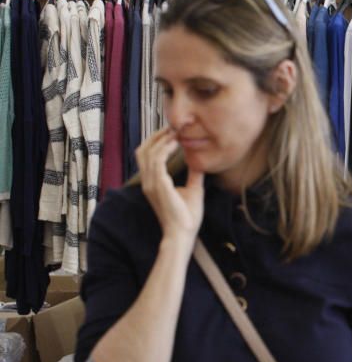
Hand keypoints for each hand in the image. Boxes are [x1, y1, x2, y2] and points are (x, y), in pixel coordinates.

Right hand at [136, 127, 204, 252]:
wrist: (183, 233)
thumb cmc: (186, 216)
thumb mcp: (192, 189)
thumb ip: (193, 175)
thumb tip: (199, 162)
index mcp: (152, 183)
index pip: (146, 156)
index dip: (156, 142)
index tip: (171, 132)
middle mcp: (148, 182)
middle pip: (142, 151)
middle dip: (155, 137)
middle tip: (172, 127)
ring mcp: (151, 184)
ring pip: (148, 153)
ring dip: (161, 140)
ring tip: (175, 132)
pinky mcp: (159, 186)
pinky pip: (157, 161)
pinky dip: (165, 149)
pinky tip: (176, 143)